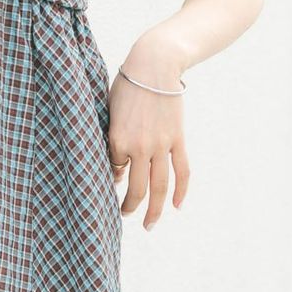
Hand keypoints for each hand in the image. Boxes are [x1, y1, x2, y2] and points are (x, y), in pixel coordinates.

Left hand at [106, 40, 189, 230]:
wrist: (155, 66)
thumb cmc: (126, 84)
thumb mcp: (109, 109)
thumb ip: (110, 136)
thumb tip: (116, 163)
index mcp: (117, 139)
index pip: (113, 170)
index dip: (113, 177)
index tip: (113, 179)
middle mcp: (140, 147)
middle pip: (136, 188)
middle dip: (129, 207)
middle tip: (124, 217)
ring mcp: (161, 145)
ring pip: (159, 187)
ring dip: (154, 210)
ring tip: (149, 225)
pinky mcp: (178, 140)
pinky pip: (182, 172)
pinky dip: (181, 192)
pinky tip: (177, 206)